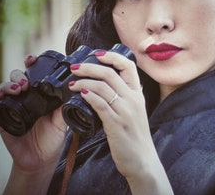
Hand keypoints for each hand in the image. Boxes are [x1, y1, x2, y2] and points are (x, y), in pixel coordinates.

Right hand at [0, 55, 66, 173]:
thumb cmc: (52, 139)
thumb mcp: (62, 122)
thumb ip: (64, 107)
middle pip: (19, 76)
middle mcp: (27, 97)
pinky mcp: (4, 116)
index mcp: (42, 96)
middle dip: (21, 72)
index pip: (35, 75)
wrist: (40, 160)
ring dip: (11, 82)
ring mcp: (15, 105)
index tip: (33, 59)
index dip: (33, 65)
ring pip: (7, 85)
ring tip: (19, 87)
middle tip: (26, 77)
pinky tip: (4, 95)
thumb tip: (72, 92)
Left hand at [69, 51, 172, 193]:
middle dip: (89, 67)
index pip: (128, 66)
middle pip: (110, 73)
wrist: (143, 160)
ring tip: (71, 84)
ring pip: (102, 86)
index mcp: (138, 94)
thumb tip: (105, 87)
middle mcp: (133, 99)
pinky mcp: (116, 124)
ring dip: (83, 82)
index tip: (97, 54)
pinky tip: (80, 94)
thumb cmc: (135, 136)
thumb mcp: (135, 112)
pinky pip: (100, 104)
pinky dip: (88, 96)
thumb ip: (124, 98)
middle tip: (74, 67)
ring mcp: (125, 111)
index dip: (112, 56)